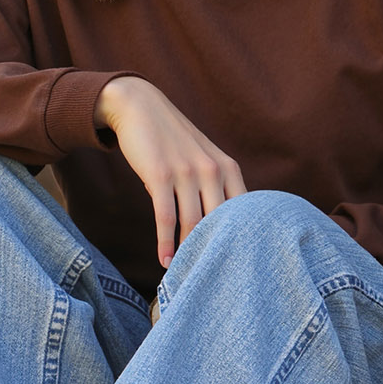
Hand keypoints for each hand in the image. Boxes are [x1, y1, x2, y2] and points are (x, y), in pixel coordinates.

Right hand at [94, 77, 245, 267]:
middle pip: (220, 223)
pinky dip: (165, 243)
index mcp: (228, 168)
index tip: (238, 263)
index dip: (242, 239)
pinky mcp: (160, 175)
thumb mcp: (202, 159)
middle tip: (213, 277)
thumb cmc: (172, 140)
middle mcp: (212, 170)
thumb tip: (218, 228)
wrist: (139, 106)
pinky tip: (165, 260)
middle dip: (216, 251)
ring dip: (188, 252)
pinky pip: (166, 217)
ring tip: (185, 274)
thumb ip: (214, 188)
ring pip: (193, 223)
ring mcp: (187, 172)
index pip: (243, 212)